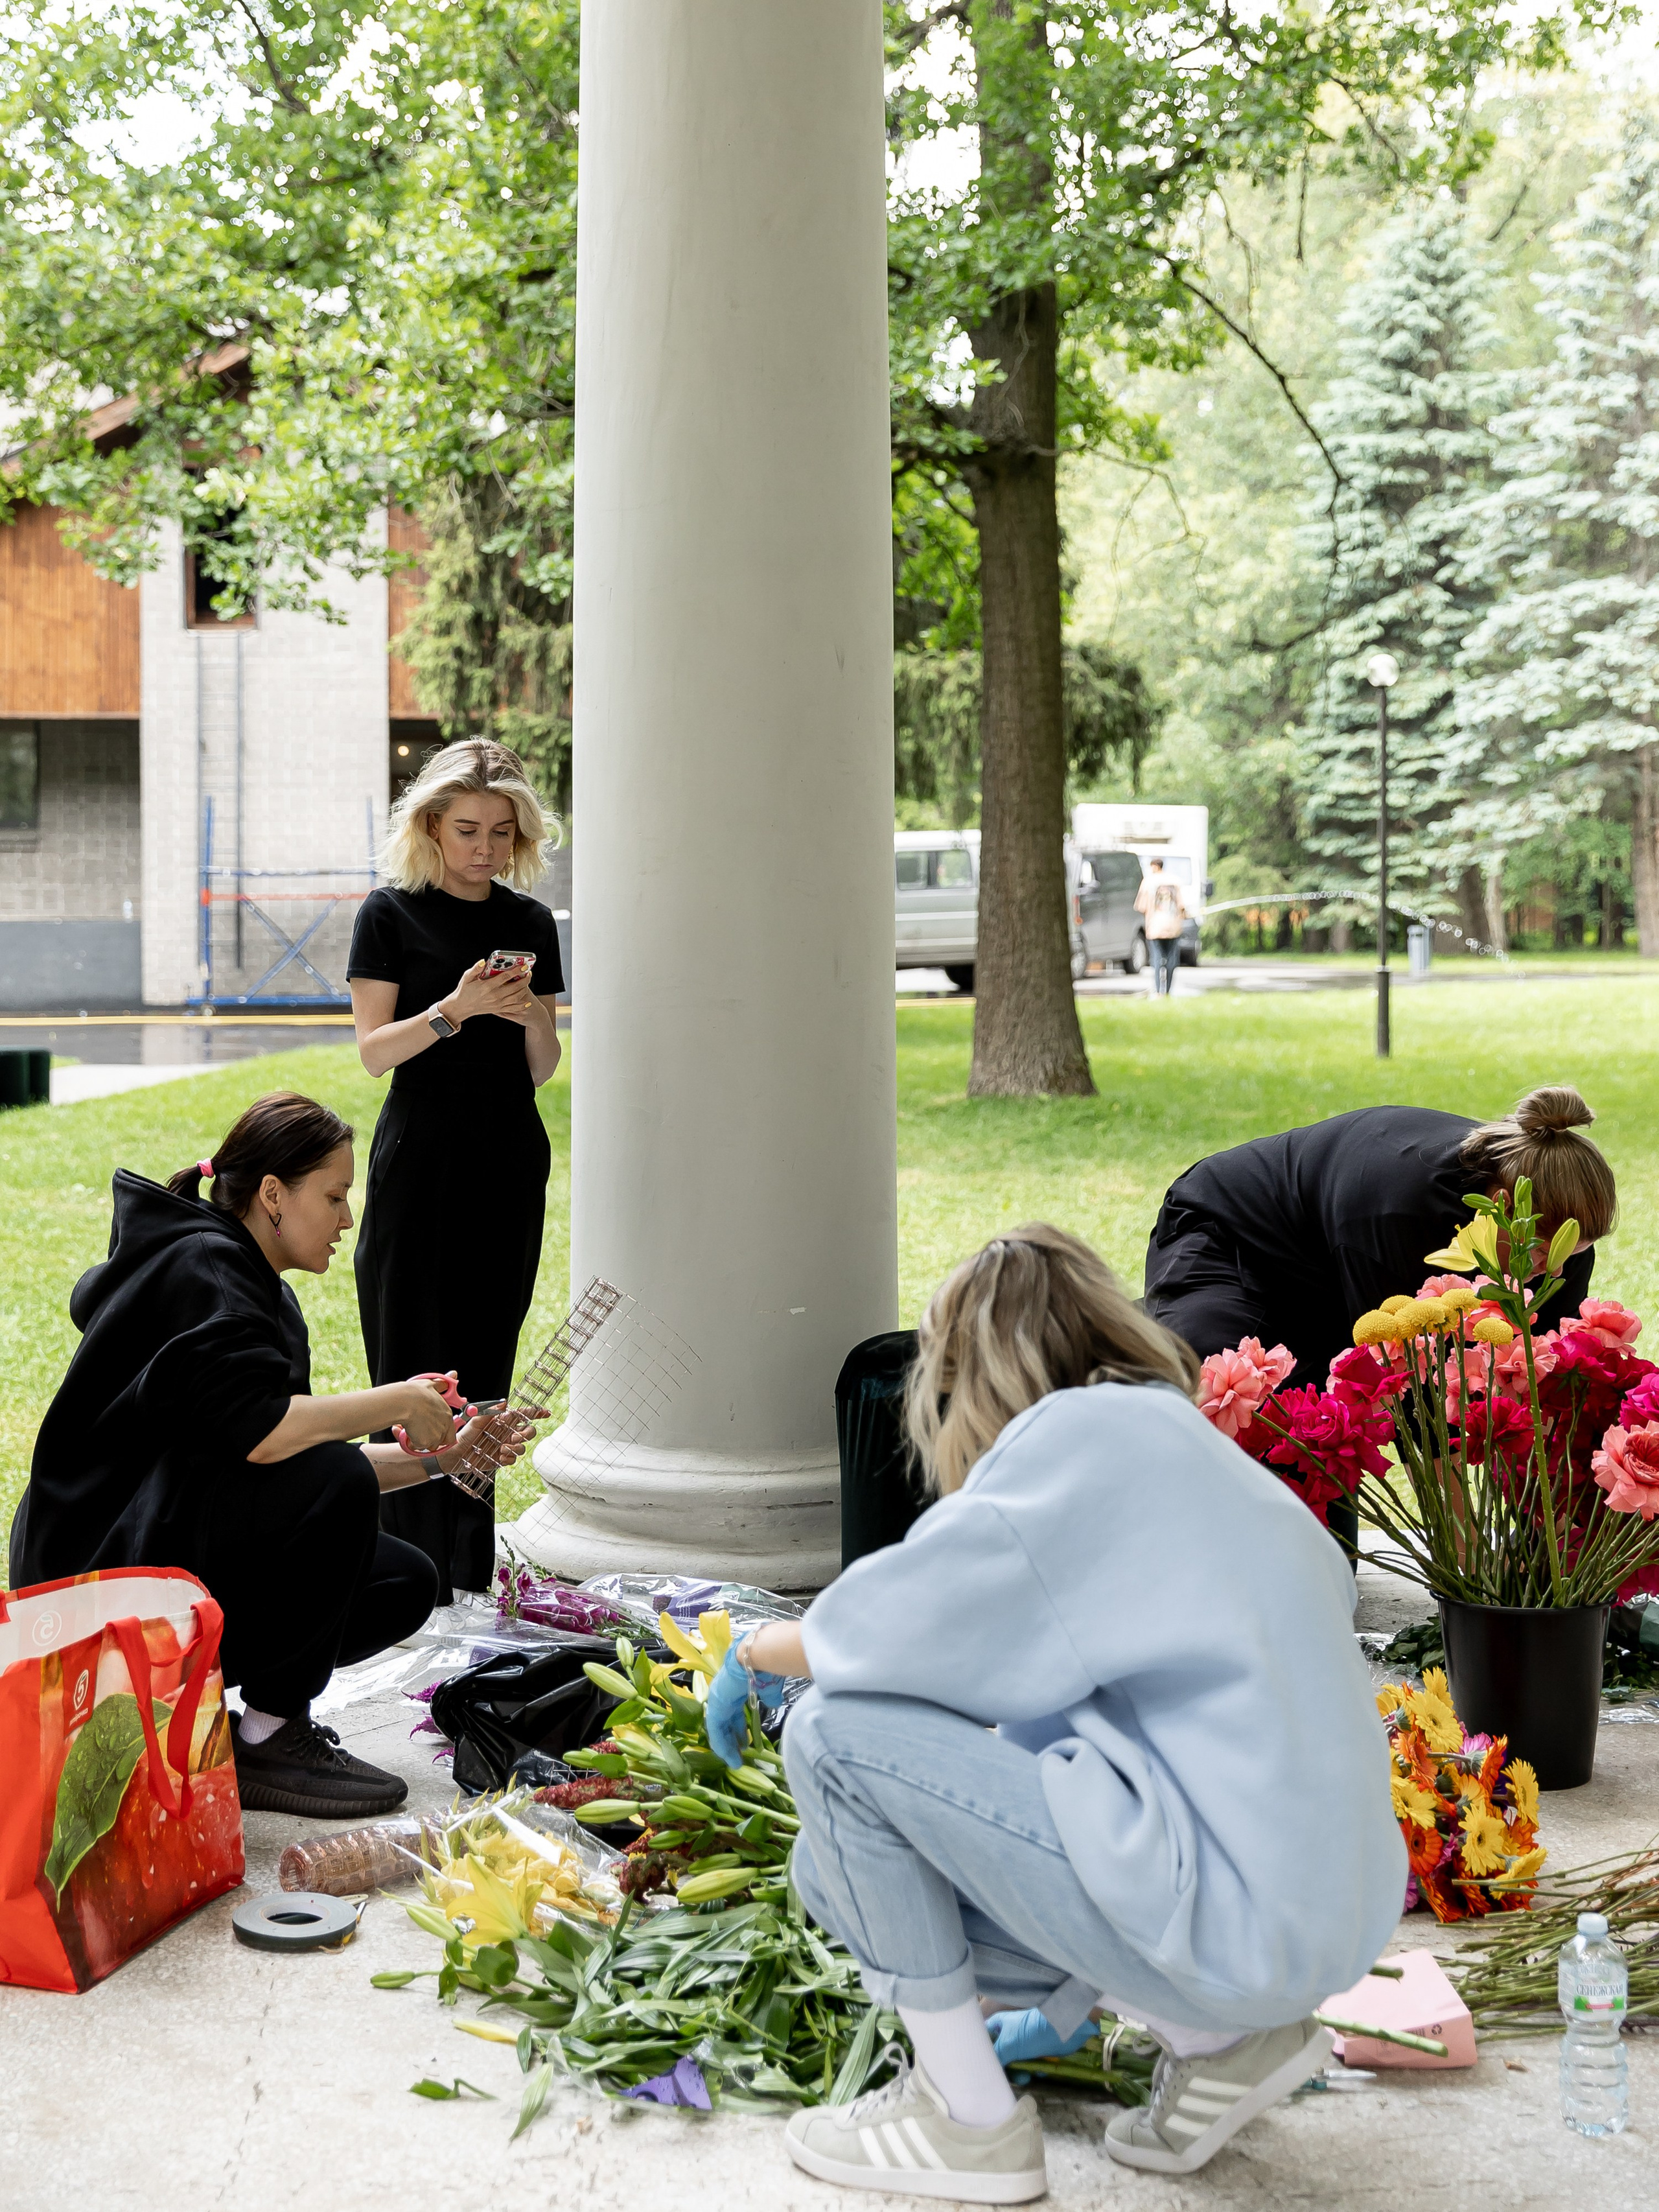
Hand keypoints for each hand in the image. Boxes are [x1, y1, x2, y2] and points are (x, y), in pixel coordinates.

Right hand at [394, 1374, 461, 1453]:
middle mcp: (444, 1426)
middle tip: (420, 1431)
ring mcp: (435, 1435)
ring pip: (429, 1445)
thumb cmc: (415, 1393)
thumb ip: (443, 1383)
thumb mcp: (431, 1384)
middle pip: (441, 1441)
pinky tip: (407, 1432)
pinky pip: (418, 1447)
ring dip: (421, 1441)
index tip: (430, 1430)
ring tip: (413, 1430)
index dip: (440, 1432)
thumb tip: (453, 1375)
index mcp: (447, 1414)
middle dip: (431, 1439)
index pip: (450, 1432)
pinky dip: (412, 1442)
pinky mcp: (425, 1442)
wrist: (404, 1401)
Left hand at [438, 1405, 536, 1474]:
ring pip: (522, 1447)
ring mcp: (505, 1446)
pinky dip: (509, 1458)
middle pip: (529, 1432)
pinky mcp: (502, 1459)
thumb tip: (504, 1402)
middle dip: (526, 1434)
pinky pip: (513, 1459)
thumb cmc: (464, 1435)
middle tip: (513, 1437)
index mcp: (503, 1421)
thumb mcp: (475, 1421)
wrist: (456, 1455)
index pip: (523, 1415)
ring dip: (515, 1448)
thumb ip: (490, 1412)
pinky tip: (499, 1457)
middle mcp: (506, 1433)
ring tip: (502, 1449)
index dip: (536, 1413)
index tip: (546, 1413)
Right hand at [442, 959, 534, 1027]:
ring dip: (524, 989)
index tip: (524, 966)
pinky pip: (513, 1008)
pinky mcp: (498, 1009)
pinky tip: (527, 1001)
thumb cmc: (464, 990)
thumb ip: (476, 969)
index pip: (505, 977)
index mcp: (487, 986)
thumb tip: (482, 961)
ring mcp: (497, 1004)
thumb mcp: (467, 977)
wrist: (461, 1007)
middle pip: (515, 987)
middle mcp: (494, 996)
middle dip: (524, 979)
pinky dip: (522, 1005)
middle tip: (529, 973)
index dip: (516, 971)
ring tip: (527, 982)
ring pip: (516, 997)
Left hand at [704, 1641, 784, 1769]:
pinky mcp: (715, 1705)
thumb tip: (774, 1703)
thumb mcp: (769, 1687)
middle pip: (725, 1722)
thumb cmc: (766, 1666)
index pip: (733, 1713)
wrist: (758, 1655)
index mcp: (734, 1688)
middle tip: (739, 1755)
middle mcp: (723, 1694)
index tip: (744, 1743)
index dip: (738, 1729)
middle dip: (732, 1740)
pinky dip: (721, 1744)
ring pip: (718, 1728)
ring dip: (726, 1746)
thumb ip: (770, 1697)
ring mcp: (717, 1699)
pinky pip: (715, 1730)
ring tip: (735, 1762)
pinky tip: (729, 1756)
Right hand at [987, 2009, 1097, 2066]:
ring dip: (1019, 2073)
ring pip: (1013, 2064)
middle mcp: (1008, 2035)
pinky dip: (1031, 2071)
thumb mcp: (1009, 2044)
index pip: (982, 2040)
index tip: (983, 2070)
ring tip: (1027, 2077)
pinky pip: (1027, 2066)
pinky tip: (1039, 2071)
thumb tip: (984, 2072)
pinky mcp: (1035, 2053)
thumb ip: (994, 2058)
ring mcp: (1022, 2044)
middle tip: (1010, 2078)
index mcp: (998, 2025)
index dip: (981, 2055)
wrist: (1064, 2029)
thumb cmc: (1032, 2032)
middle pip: (998, 2057)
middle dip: (1004, 2070)